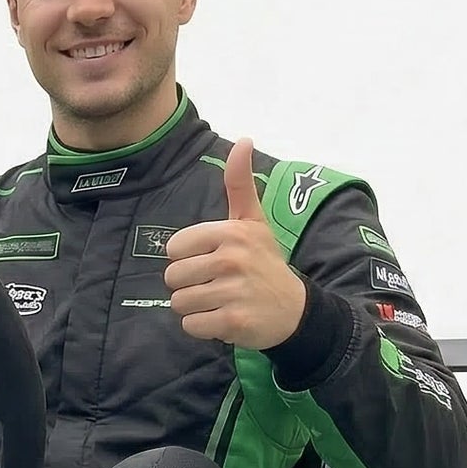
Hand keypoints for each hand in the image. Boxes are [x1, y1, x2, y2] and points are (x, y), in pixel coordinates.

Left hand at [164, 140, 306, 349]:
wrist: (293, 309)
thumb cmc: (264, 262)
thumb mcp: (253, 221)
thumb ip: (240, 184)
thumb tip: (244, 140)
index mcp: (231, 233)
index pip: (173, 249)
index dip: (187, 259)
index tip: (211, 262)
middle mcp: (231, 259)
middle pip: (173, 278)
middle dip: (189, 285)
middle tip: (216, 285)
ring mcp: (232, 291)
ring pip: (179, 303)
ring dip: (194, 307)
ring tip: (220, 301)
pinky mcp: (232, 321)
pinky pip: (191, 325)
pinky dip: (202, 327)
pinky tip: (223, 318)